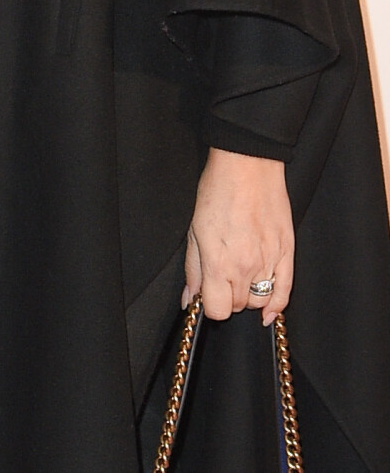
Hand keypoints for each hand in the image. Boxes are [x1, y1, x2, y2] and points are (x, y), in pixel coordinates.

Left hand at [183, 147, 292, 324]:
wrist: (247, 165)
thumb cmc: (217, 191)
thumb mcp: (194, 229)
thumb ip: (193, 269)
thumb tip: (189, 298)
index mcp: (219, 262)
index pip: (217, 310)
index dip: (210, 303)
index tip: (207, 291)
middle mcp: (246, 268)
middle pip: (238, 306)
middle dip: (227, 296)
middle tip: (222, 276)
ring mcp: (269, 262)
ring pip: (259, 301)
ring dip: (248, 295)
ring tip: (240, 276)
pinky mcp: (287, 253)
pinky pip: (284, 292)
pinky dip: (276, 306)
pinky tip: (268, 312)